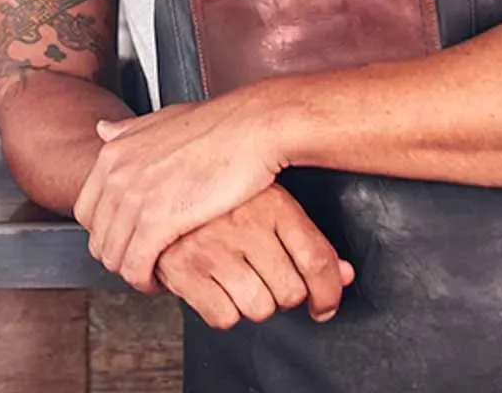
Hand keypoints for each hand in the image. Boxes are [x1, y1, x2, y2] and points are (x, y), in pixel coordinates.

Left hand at [75, 96, 284, 293]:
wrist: (252, 129)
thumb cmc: (219, 126)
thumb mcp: (163, 120)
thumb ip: (130, 131)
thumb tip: (103, 130)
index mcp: (114, 153)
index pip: (86, 209)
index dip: (105, 232)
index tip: (125, 240)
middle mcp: (116, 175)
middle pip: (97, 236)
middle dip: (117, 254)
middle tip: (140, 262)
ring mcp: (134, 198)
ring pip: (114, 255)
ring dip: (131, 272)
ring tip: (152, 276)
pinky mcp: (157, 222)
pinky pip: (136, 265)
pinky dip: (144, 281)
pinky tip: (161, 281)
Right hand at [156, 184, 353, 330]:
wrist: (156, 184)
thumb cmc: (221, 198)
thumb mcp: (270, 204)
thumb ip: (309, 242)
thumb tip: (345, 276)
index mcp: (272, 203)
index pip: (316, 261)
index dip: (329, 293)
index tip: (324, 304)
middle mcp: (245, 224)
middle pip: (290, 291)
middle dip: (284, 295)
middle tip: (268, 280)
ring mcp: (213, 247)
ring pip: (260, 308)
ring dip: (254, 304)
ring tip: (240, 282)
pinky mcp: (183, 269)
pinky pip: (223, 317)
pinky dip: (223, 311)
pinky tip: (217, 288)